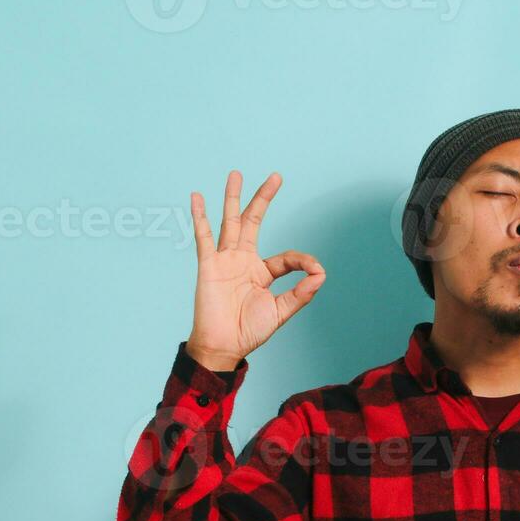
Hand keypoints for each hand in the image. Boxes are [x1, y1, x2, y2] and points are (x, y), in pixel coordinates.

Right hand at [186, 170, 325, 370]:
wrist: (223, 346)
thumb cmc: (249, 332)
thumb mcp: (281, 311)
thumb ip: (301, 293)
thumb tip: (321, 274)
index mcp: (262, 273)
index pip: (286, 257)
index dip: (303, 261)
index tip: (314, 270)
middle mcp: (243, 261)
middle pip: (254, 222)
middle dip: (264, 199)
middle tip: (276, 176)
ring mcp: (225, 260)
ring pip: (231, 222)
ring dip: (233, 198)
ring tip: (236, 174)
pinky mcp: (209, 265)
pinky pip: (204, 237)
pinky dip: (200, 217)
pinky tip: (197, 197)